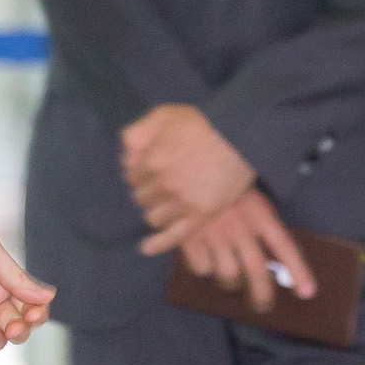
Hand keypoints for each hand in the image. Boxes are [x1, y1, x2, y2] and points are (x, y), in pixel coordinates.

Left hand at [121, 103, 255, 251]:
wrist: (240, 137)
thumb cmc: (201, 123)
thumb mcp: (163, 115)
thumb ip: (137, 132)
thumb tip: (124, 154)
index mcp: (151, 162)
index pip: (131, 177)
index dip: (139, 174)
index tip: (149, 171)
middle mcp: (163, 186)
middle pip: (141, 197)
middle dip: (148, 191)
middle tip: (160, 185)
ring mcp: (182, 203)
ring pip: (154, 217)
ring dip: (156, 210)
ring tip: (166, 203)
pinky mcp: (201, 216)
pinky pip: (174, 237)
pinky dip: (158, 244)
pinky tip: (146, 248)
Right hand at [167, 188, 315, 312]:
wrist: (183, 164)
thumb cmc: (221, 181)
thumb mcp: (248, 195)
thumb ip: (259, 223)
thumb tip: (272, 260)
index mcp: (258, 213)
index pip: (285, 246)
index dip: (298, 271)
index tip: (307, 293)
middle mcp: (239, 227)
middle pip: (257, 272)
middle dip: (262, 296)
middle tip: (262, 305)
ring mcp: (214, 234)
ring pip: (229, 276)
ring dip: (230, 281)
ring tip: (229, 277)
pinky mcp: (190, 238)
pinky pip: (202, 269)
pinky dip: (204, 268)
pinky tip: (203, 258)